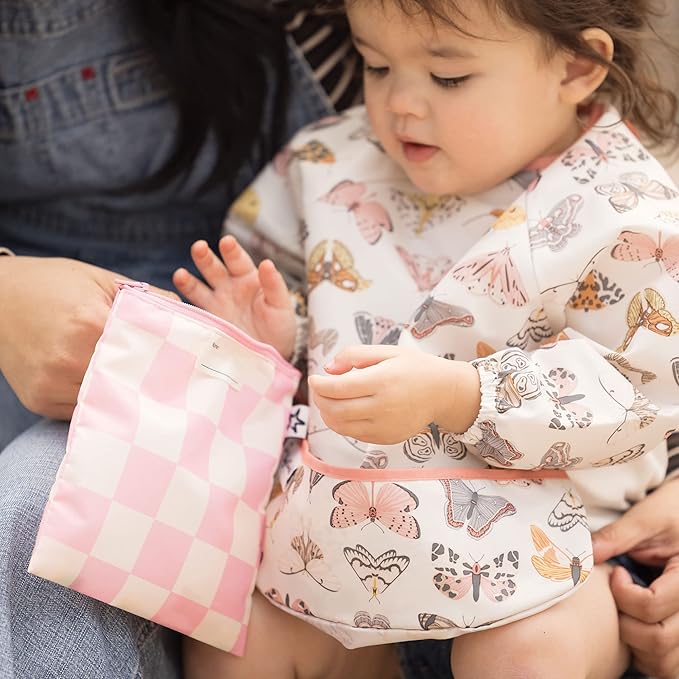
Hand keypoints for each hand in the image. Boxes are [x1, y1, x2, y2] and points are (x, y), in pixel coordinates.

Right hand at [0, 256, 174, 419]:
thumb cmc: (52, 284)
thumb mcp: (101, 280)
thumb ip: (146, 298)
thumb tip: (190, 316)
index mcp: (88, 323)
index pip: (143, 349)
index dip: (167, 355)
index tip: (188, 362)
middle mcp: (68, 358)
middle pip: (128, 380)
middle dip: (151, 380)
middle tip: (177, 385)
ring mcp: (52, 384)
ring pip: (107, 400)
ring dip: (126, 395)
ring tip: (148, 391)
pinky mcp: (40, 401)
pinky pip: (83, 409)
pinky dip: (101, 402)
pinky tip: (114, 393)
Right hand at [173, 236, 295, 358]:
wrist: (270, 356)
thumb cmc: (280, 327)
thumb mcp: (281, 306)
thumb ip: (274, 286)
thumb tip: (267, 263)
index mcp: (248, 279)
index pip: (238, 260)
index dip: (231, 251)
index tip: (226, 242)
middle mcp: (229, 287)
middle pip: (213, 268)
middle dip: (205, 257)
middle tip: (199, 247)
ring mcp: (217, 304)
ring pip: (198, 287)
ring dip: (188, 280)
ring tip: (180, 274)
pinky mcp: (208, 322)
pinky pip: (193, 311)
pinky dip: (183, 305)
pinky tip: (173, 301)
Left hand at [307, 345, 479, 444]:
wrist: (444, 393)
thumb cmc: (415, 368)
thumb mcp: (388, 351)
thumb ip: (355, 355)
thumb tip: (328, 369)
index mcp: (382, 381)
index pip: (338, 388)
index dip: (319, 385)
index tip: (314, 378)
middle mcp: (382, 407)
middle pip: (335, 409)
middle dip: (320, 399)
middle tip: (319, 389)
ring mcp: (384, 426)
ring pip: (341, 426)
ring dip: (327, 413)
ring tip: (329, 400)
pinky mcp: (386, 439)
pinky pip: (354, 434)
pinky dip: (342, 423)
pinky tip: (346, 410)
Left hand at [592, 478, 678, 678]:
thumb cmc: (672, 512)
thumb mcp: (647, 516)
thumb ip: (618, 535)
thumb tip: (585, 554)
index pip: (652, 607)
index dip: (623, 593)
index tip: (617, 572)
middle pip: (658, 640)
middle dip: (625, 620)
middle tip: (618, 594)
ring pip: (664, 662)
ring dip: (637, 643)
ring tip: (627, 611)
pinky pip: (668, 665)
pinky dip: (646, 653)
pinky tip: (635, 625)